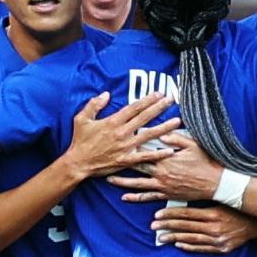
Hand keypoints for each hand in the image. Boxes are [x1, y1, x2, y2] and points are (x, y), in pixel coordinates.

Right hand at [60, 92, 179, 181]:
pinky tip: (170, 150)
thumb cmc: (80, 141)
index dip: (147, 100)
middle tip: (171, 100)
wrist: (78, 163)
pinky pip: (145, 157)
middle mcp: (122, 133)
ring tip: (177, 121)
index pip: (134, 108)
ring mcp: (126, 147)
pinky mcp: (127, 160)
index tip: (159, 93)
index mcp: (113, 122)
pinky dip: (158, 154)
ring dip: (164, 127)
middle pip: (144, 117)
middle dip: (159, 107)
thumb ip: (94, 105)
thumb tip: (106, 94)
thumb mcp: (82, 119)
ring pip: (149, 135)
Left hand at [109, 132, 223, 202]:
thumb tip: (162, 134)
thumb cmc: (206, 162)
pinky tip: (125, 197)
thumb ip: (176, 139)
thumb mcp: (193, 145)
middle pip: (136, 168)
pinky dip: (135, 197)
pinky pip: (148, 197)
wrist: (216, 183)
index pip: (145, 151)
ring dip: (122, 182)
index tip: (120, 142)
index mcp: (166, 159)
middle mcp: (161, 174)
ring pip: (137, 185)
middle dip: (120, 165)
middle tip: (106, 161)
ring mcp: (163, 186)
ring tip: (109, 179)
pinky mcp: (167, 195)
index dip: (131, 147)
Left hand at [150, 204, 256, 253]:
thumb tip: (185, 191)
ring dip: (174, 238)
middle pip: (185, 227)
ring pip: (191, 239)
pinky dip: (189, 246)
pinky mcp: (221, 249)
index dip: (170, 215)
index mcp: (213, 214)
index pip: (186, 214)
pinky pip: (201, 248)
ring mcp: (217, 240)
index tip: (157, 215)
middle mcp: (214, 228)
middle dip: (167, 226)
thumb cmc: (237, 209)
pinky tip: (178, 244)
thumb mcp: (222, 201)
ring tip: (161, 237)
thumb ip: (205, 199)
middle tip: (153, 226)